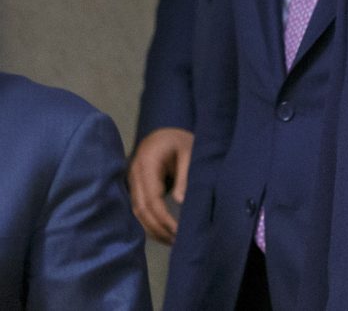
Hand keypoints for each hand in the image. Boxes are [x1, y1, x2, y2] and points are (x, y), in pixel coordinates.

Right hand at [128, 127, 193, 243]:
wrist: (164, 133)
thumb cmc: (180, 141)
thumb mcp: (189, 152)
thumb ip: (185, 175)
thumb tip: (180, 201)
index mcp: (146, 164)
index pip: (152, 199)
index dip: (163, 218)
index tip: (178, 231)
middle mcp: (134, 175)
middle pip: (141, 209)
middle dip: (158, 228)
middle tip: (177, 241)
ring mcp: (131, 181)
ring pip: (137, 212)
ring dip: (152, 229)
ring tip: (171, 241)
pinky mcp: (134, 187)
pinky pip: (138, 208)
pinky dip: (148, 222)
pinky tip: (162, 232)